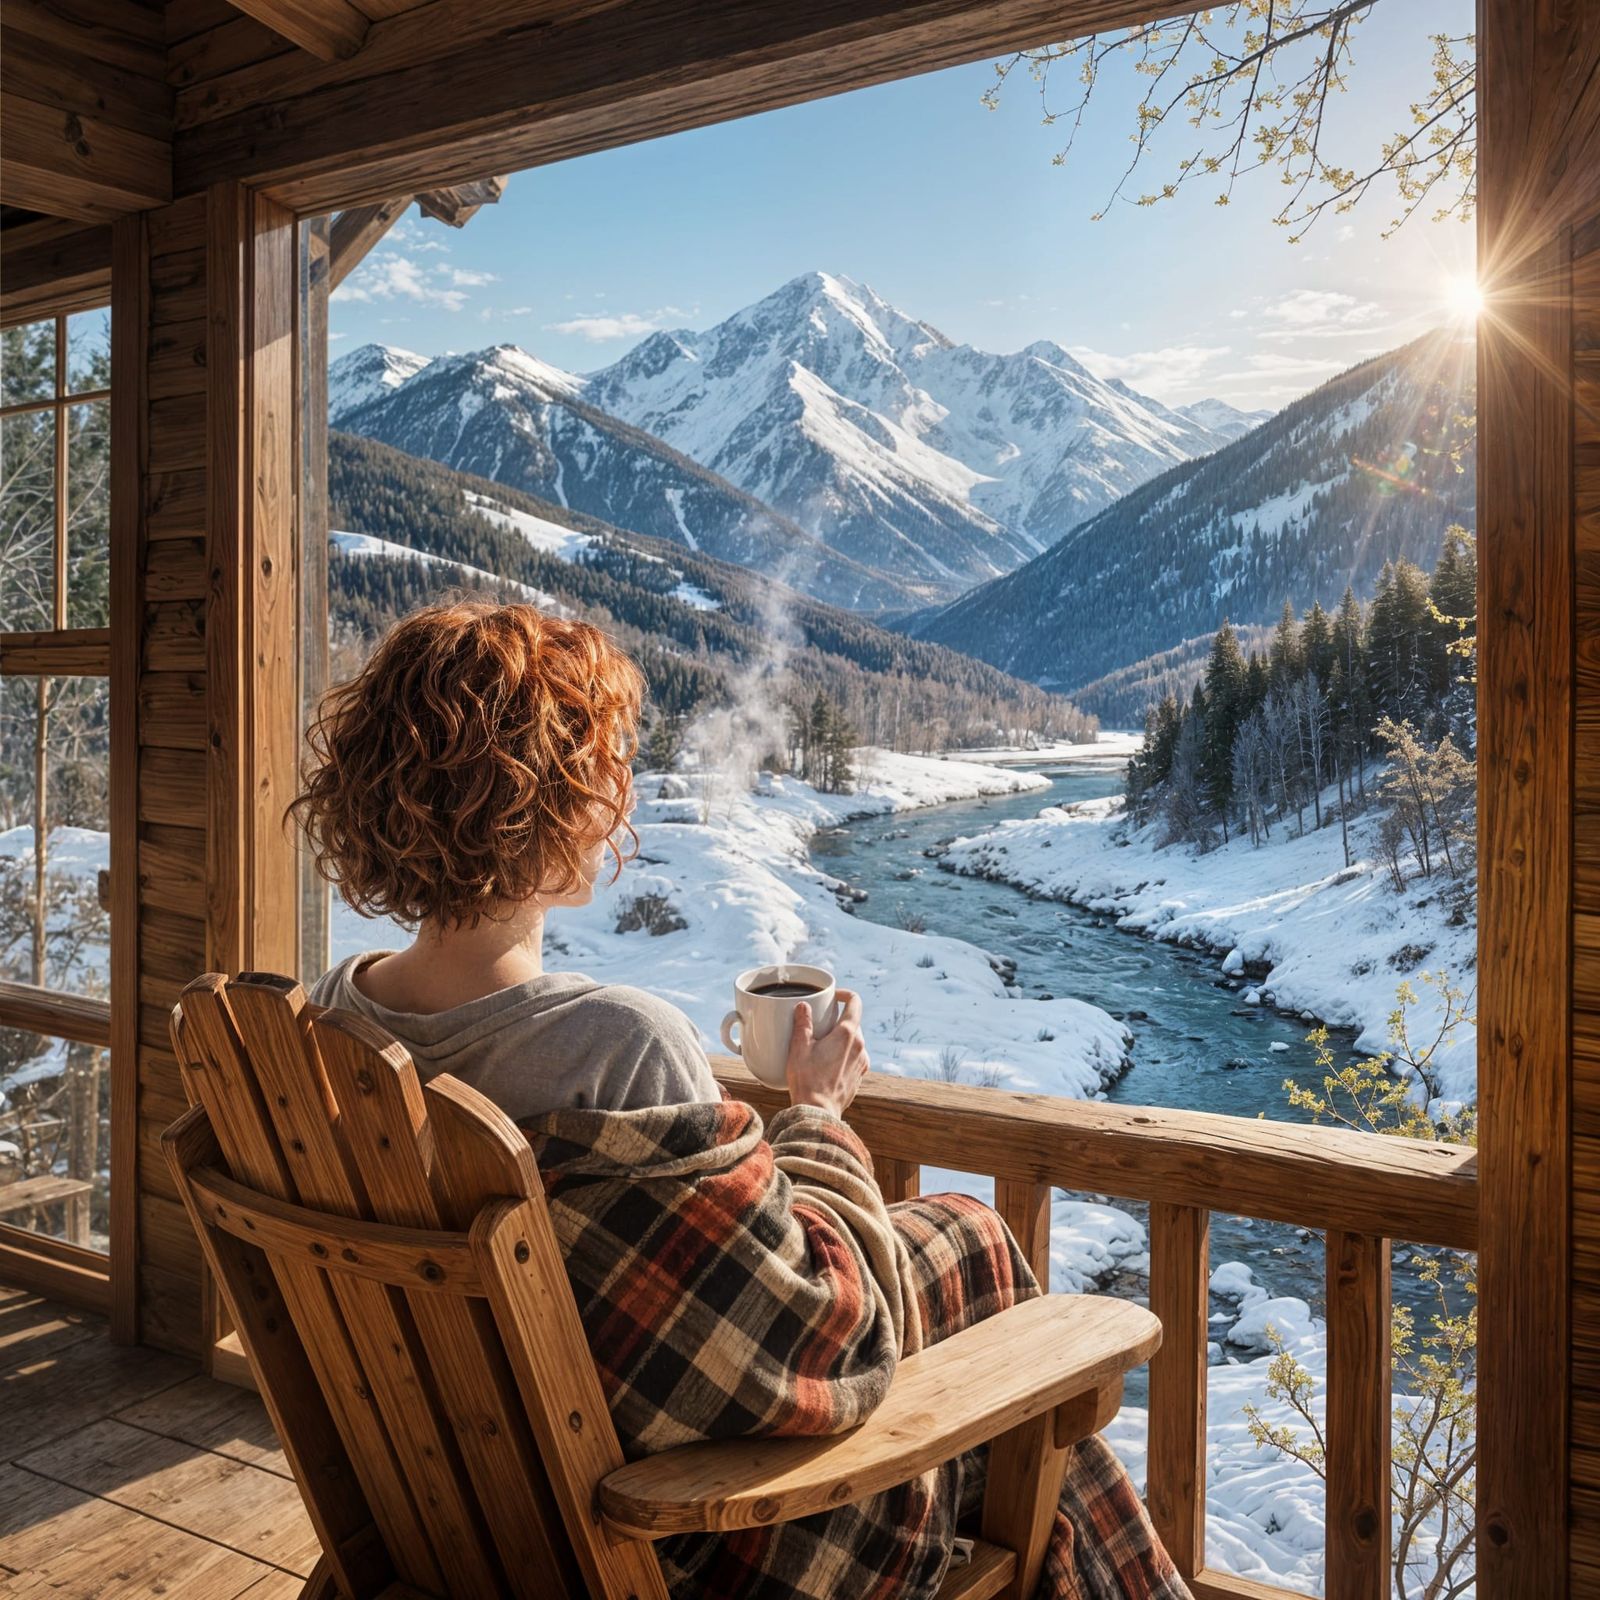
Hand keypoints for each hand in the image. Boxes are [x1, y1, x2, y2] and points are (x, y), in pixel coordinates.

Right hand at [785, 991, 867, 1118]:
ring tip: (821, 1047)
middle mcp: (860, 1046)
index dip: (845, 994)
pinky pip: (854, 1058)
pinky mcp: (859, 1076)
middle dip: (837, 1020)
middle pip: (853, 1023)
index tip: (833, 996)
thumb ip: (803, 1024)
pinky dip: (843, 1055)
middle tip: (819, 1024)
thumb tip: (804, 1006)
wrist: (818, 1113)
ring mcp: (862, 1063)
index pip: (855, 1002)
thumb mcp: (799, 1048)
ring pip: (854, 1041)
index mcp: (847, 1034)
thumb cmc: (807, 1080)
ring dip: (840, 1039)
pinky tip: (826, 1064)